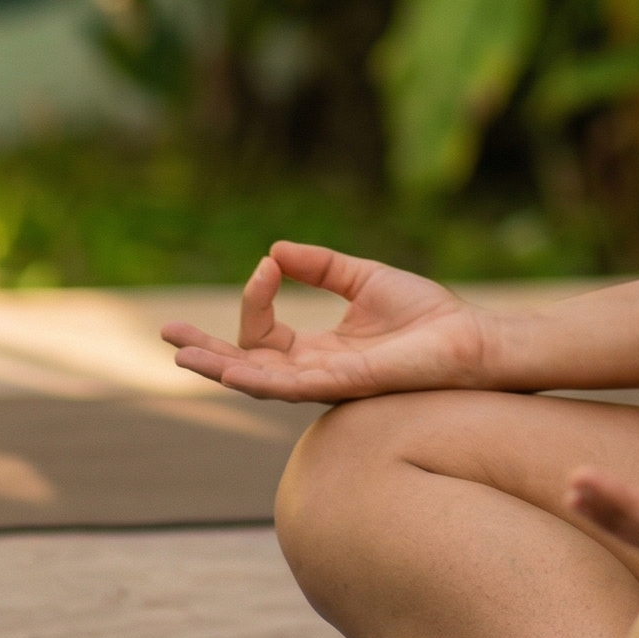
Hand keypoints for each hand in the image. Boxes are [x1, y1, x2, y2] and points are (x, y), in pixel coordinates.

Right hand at [161, 241, 484, 402]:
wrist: (470, 338)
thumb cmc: (426, 315)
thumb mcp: (363, 278)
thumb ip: (321, 267)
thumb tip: (274, 251)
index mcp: (318, 350)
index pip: (263, 334)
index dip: (255, 300)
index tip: (266, 265)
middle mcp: (315, 372)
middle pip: (246, 366)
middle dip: (206, 352)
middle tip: (169, 335)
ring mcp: (327, 383)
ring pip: (259, 382)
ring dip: (220, 368)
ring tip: (183, 355)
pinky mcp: (345, 384)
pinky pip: (292, 387)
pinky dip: (260, 376)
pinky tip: (232, 367)